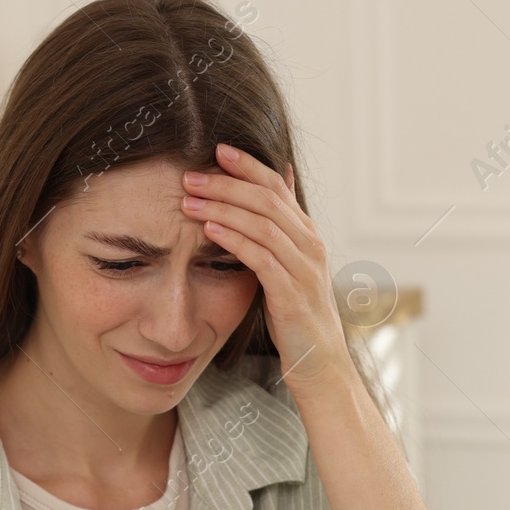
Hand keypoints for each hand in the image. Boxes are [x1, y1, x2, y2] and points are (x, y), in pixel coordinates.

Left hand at [179, 143, 352, 396]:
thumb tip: (280, 176)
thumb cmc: (296, 312)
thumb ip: (281, 224)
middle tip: (190, 173)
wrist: (319, 361)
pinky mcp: (291, 294)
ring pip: (262, 223)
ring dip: (223, 207)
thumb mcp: (289, 263)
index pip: (276, 185)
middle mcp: (309, 244)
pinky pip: (260, 257)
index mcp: (306, 233)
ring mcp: (303, 268)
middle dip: (227, 182)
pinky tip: (209, 229)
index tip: (216, 148)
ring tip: (190, 199)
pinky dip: (233, 239)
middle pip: (266, 199)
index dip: (247, 164)